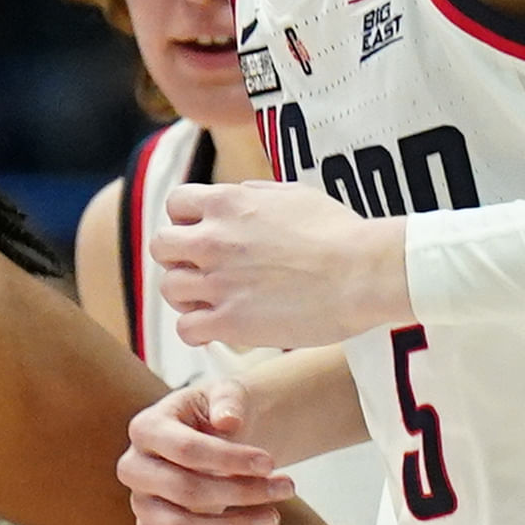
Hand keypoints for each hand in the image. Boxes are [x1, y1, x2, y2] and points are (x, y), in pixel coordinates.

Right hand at [119, 380, 292, 524]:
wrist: (214, 435)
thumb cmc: (219, 413)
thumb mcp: (228, 394)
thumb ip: (229, 401)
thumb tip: (229, 420)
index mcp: (146, 427)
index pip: (186, 450)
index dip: (231, 459)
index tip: (271, 462)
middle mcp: (134, 467)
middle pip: (185, 492)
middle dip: (242, 493)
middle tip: (286, 487)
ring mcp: (140, 502)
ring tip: (273, 517)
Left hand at [156, 180, 407, 350]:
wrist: (363, 272)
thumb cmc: (341, 232)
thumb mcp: (294, 194)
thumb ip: (254, 195)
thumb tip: (237, 196)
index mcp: (228, 203)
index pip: (176, 205)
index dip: (187, 221)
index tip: (205, 235)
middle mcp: (214, 240)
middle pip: (161, 247)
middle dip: (179, 258)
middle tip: (205, 271)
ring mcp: (218, 282)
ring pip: (169, 288)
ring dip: (186, 295)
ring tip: (213, 302)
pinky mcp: (230, 322)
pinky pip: (186, 329)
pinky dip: (197, 330)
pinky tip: (219, 328)